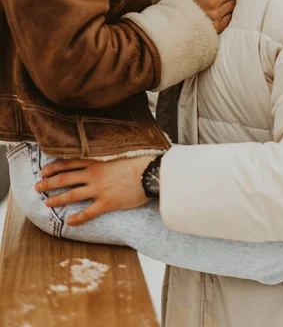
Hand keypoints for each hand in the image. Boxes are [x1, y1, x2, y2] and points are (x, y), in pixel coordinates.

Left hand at [35, 155, 157, 225]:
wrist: (151, 172)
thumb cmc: (139, 160)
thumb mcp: (119, 152)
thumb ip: (106, 155)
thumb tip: (100, 154)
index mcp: (96, 161)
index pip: (69, 163)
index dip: (54, 167)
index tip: (44, 170)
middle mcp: (94, 175)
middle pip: (65, 179)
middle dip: (49, 183)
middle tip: (38, 187)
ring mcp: (99, 189)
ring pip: (72, 195)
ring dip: (57, 199)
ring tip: (47, 203)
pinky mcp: (107, 203)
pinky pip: (88, 212)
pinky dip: (77, 218)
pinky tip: (69, 222)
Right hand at [192, 0, 235, 33]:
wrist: (182, 24)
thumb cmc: (191, 5)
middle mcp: (211, 3)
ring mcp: (216, 15)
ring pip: (233, 3)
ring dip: (228, 3)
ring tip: (220, 4)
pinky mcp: (219, 26)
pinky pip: (230, 16)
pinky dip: (226, 14)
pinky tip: (219, 13)